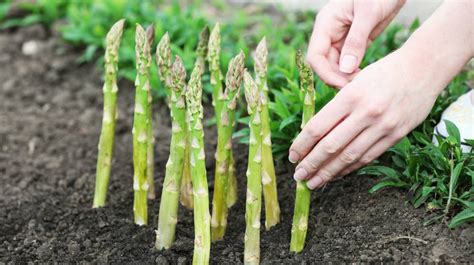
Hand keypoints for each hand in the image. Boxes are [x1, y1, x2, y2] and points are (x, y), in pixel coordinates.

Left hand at [289, 48, 442, 188]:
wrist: (424, 68)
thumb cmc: (383, 72)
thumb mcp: (354, 82)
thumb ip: (337, 107)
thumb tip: (313, 135)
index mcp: (350, 96)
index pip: (317, 127)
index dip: (301, 145)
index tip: (292, 156)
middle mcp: (365, 113)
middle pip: (330, 146)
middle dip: (311, 164)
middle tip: (298, 176)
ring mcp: (383, 126)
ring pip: (349, 156)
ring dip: (328, 172)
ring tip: (314, 182)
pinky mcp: (396, 135)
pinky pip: (368, 156)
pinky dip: (350, 168)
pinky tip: (337, 174)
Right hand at [307, 0, 404, 87]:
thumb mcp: (368, 14)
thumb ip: (356, 42)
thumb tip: (345, 69)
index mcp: (326, 24)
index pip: (315, 56)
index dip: (325, 73)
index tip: (342, 85)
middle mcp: (329, 33)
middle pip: (324, 64)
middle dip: (337, 77)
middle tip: (356, 88)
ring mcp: (341, 38)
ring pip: (336, 65)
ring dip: (345, 77)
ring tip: (362, 83)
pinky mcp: (354, 42)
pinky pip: (348, 62)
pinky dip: (354, 72)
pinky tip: (365, 76)